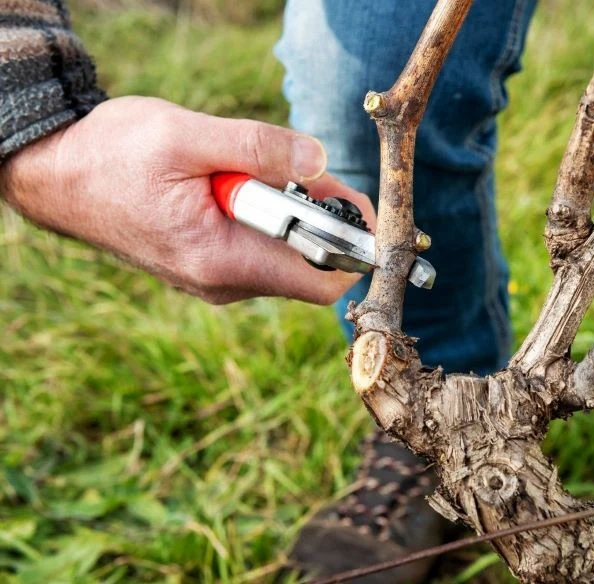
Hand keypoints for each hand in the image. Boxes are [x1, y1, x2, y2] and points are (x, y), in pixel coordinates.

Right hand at [0, 96, 374, 304]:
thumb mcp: (186, 136)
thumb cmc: (114, 156)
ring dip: (294, 214)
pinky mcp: (210, 266)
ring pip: (286, 257)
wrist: (60, 177)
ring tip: (267, 169)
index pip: (320, 281)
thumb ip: (258, 148)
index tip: (356, 203)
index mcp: (221, 260)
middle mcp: (223, 282)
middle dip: (323, 219)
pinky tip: (247, 183)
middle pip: (308, 267)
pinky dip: (270, 219)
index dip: (353, 245)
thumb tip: (319, 158)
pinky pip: (261, 250)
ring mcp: (216, 279)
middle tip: (308, 168)